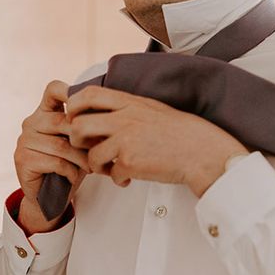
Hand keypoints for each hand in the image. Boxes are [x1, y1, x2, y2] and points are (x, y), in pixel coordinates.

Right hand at [14, 80, 90, 233]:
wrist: (50, 196)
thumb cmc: (70, 164)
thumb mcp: (81, 142)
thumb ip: (87, 126)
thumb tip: (109, 115)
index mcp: (45, 111)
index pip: (54, 89)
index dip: (69, 91)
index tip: (87, 104)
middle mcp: (32, 121)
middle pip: (63, 120)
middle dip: (85, 138)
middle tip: (99, 151)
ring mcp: (24, 139)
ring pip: (61, 144)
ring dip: (81, 158)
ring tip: (91, 166)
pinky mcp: (22, 159)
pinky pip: (55, 161)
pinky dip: (70, 171)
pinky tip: (73, 176)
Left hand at [65, 85, 248, 196]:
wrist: (200, 150)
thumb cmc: (178, 131)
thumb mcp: (150, 108)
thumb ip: (125, 107)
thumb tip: (99, 112)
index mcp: (129, 102)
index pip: (88, 95)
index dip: (74, 105)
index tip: (75, 117)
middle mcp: (124, 118)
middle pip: (78, 126)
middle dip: (77, 141)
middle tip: (88, 148)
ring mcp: (126, 140)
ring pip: (91, 156)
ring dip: (97, 166)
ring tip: (110, 167)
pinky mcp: (131, 162)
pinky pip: (111, 175)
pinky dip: (119, 179)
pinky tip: (130, 177)